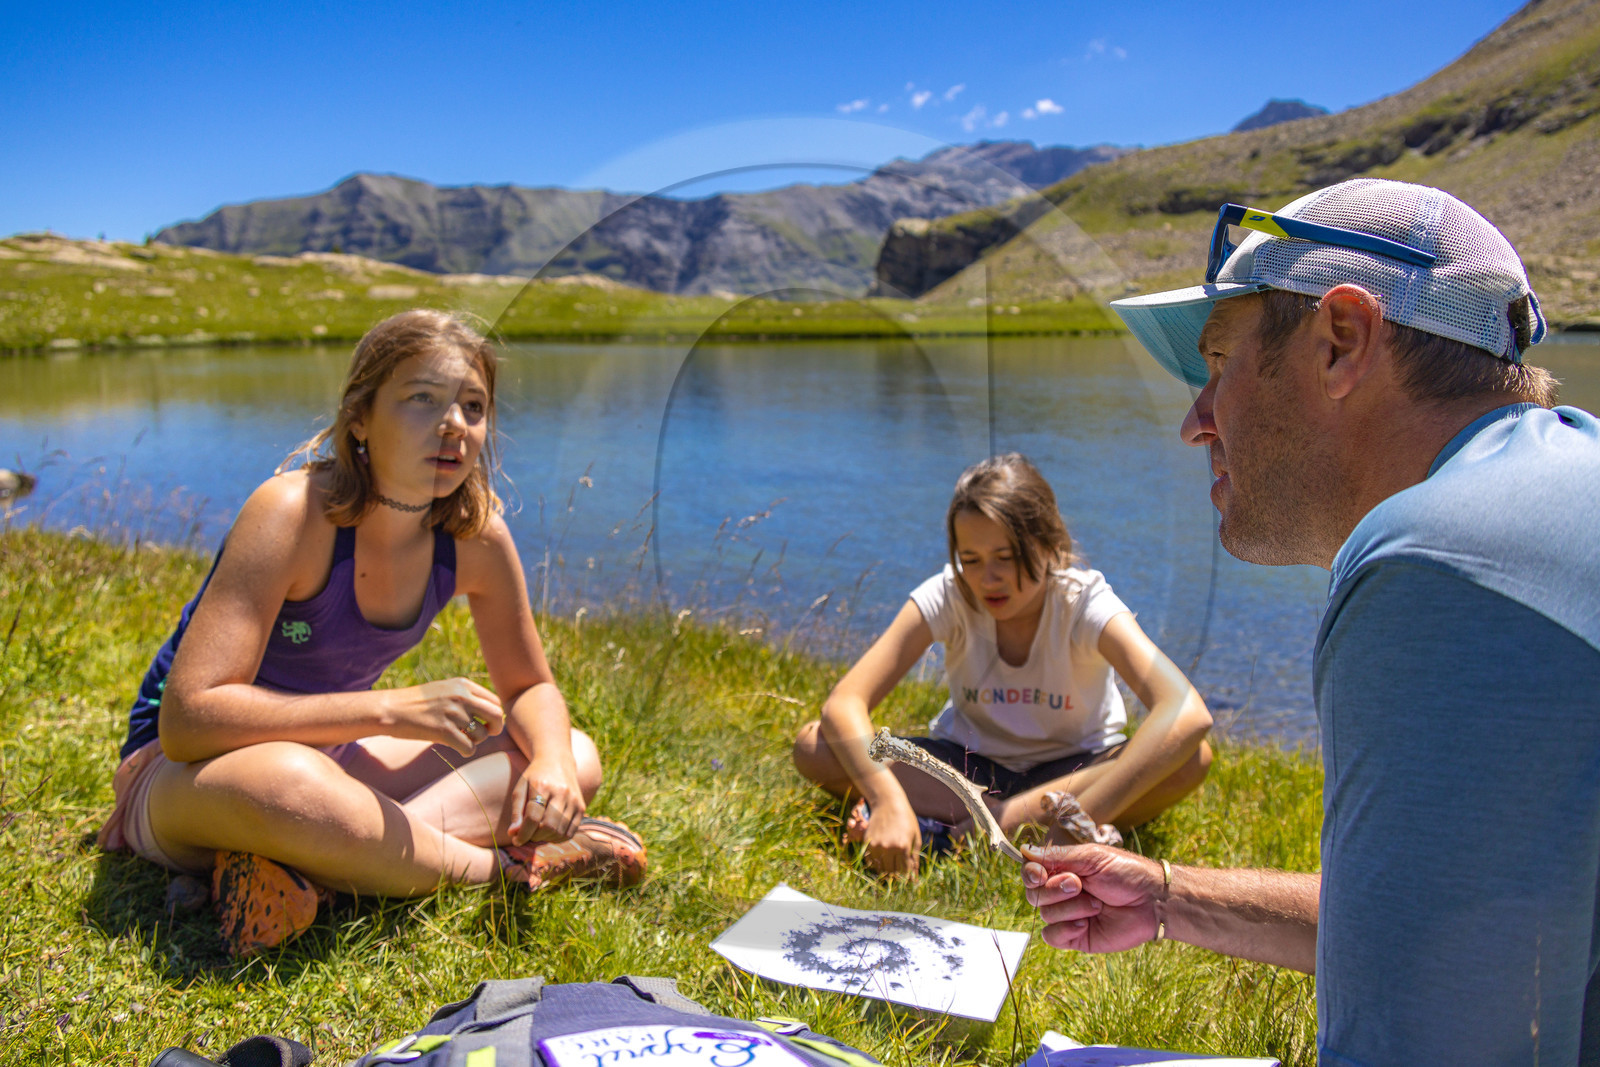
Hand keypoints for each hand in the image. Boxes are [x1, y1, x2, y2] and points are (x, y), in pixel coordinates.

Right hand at [385, 677, 503, 756]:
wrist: (390, 709)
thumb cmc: (416, 702)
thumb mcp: (444, 689)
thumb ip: (465, 696)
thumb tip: (489, 712)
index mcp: (463, 685)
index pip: (495, 701)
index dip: (494, 715)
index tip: (486, 722)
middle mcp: (461, 697)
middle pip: (497, 715)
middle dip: (495, 728)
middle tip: (486, 733)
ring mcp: (453, 714)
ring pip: (482, 735)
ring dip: (475, 741)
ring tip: (462, 738)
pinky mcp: (443, 731)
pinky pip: (469, 748)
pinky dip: (466, 751)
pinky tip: (457, 748)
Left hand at [508, 756, 585, 843]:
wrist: (557, 761)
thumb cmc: (535, 777)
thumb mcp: (520, 788)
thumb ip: (516, 811)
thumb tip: (513, 834)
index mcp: (543, 786)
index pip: (533, 817)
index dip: (523, 834)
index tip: (516, 841)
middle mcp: (561, 792)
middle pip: (547, 826)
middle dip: (534, 836)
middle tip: (527, 834)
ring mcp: (574, 800)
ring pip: (559, 831)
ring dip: (545, 838)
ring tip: (537, 832)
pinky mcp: (581, 807)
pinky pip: (570, 833)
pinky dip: (558, 838)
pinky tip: (549, 832)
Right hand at [862, 798, 920, 877]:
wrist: (887, 803)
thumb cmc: (906, 819)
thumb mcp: (915, 837)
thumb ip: (915, 858)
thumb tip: (914, 877)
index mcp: (903, 847)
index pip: (904, 871)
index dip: (907, 876)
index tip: (908, 877)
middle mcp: (889, 848)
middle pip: (892, 872)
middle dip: (897, 875)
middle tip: (899, 872)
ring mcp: (877, 845)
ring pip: (880, 868)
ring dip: (887, 870)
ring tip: (892, 865)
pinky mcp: (868, 842)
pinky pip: (871, 860)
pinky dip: (877, 863)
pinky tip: (883, 858)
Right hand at [1021, 843, 1162, 952]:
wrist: (1153, 901)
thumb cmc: (1126, 873)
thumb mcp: (1091, 858)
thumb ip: (1057, 856)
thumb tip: (1025, 851)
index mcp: (1063, 870)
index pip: (1030, 872)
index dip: (1030, 874)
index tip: (1040, 874)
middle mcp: (1062, 893)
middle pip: (1033, 895)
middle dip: (1055, 889)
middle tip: (1080, 884)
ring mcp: (1068, 915)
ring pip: (1045, 914)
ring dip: (1071, 908)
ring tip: (1097, 904)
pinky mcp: (1076, 937)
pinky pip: (1052, 937)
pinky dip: (1065, 929)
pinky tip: (1084, 924)